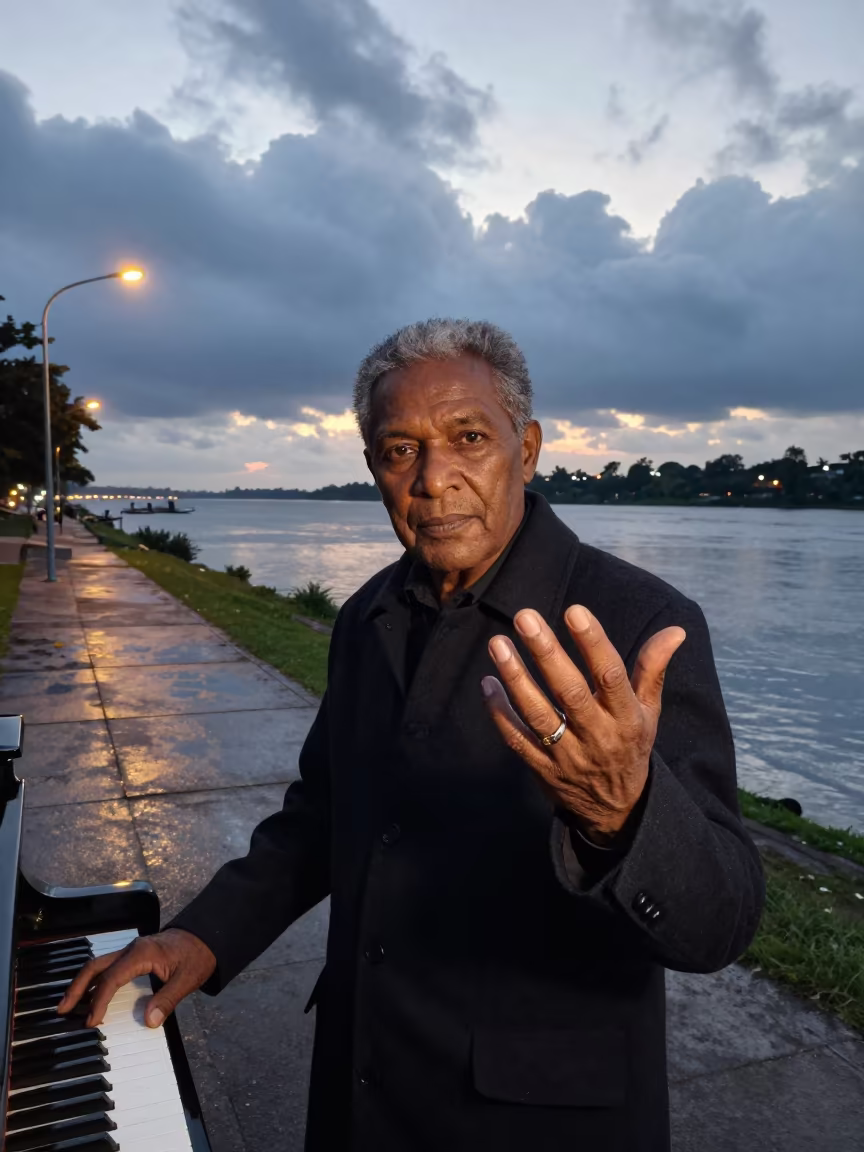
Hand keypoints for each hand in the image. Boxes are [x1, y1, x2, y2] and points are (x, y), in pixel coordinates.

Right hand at [56, 927, 216, 1028]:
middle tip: (63, 1010)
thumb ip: (168, 1000)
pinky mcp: (134, 955)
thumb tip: (150, 1021)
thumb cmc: (197, 955)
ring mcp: (132, 951)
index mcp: (142, 953)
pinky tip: (90, 994)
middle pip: (95, 966)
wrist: (207, 936)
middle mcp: (132, 949)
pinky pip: (108, 966)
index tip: (91, 1020)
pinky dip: (95, 980)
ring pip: (98, 965)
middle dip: (77, 987)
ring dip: (82, 983)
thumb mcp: (188, 979)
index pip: (111, 978)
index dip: (98, 1001)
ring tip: (69, 1004)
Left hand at [482, 604, 685, 844]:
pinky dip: (500, 712)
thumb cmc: (630, 745)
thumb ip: (652, 669)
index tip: (574, 611)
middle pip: (570, 692)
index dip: (593, 643)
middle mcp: (597, 735)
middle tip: (525, 617)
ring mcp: (567, 755)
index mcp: (626, 717)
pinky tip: (488, 683)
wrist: (616, 811)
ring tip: (498, 643)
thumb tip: (675, 630)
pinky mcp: (543, 769)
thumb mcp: (648, 712)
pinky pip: (517, 739)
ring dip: (516, 678)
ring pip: (538, 715)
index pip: (610, 676)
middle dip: (546, 653)